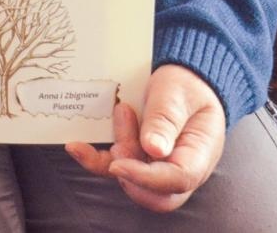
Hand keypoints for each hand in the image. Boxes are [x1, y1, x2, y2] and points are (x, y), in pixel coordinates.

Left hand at [66, 64, 226, 211]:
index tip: (119, 164)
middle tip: (118, 146)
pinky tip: (76, 145)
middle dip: (129, 177)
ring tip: (121, 112)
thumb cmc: (186, 86)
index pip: (178, 179)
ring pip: (131, 182)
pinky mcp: (137, 159)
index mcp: (199, 155)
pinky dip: (95, 159)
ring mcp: (158, 167)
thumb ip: (166, 119)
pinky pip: (116, 168)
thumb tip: (154, 149)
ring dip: (113, 157)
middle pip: (156, 195)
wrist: (184, 79)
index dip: (146, 177)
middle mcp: (180, 168)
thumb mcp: (177, 93)